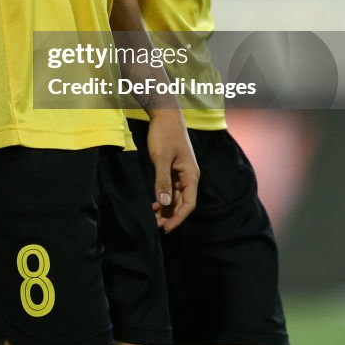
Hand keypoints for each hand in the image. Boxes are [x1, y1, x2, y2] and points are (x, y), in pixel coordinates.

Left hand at [145, 109, 198, 232]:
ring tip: (153, 219)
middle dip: (171, 216)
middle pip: (183, 203)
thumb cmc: (165, 135)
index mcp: (191, 175)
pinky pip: (171, 188)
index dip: (178, 218)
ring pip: (176, 197)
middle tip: (155, 226)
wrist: (165, 115)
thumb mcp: (161, 158)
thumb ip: (163, 181)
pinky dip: (164, 198)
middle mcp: (189, 176)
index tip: (166, 229)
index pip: (188, 204)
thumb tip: (165, 203)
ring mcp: (181, 173)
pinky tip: (154, 204)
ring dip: (166, 208)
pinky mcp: (174, 169)